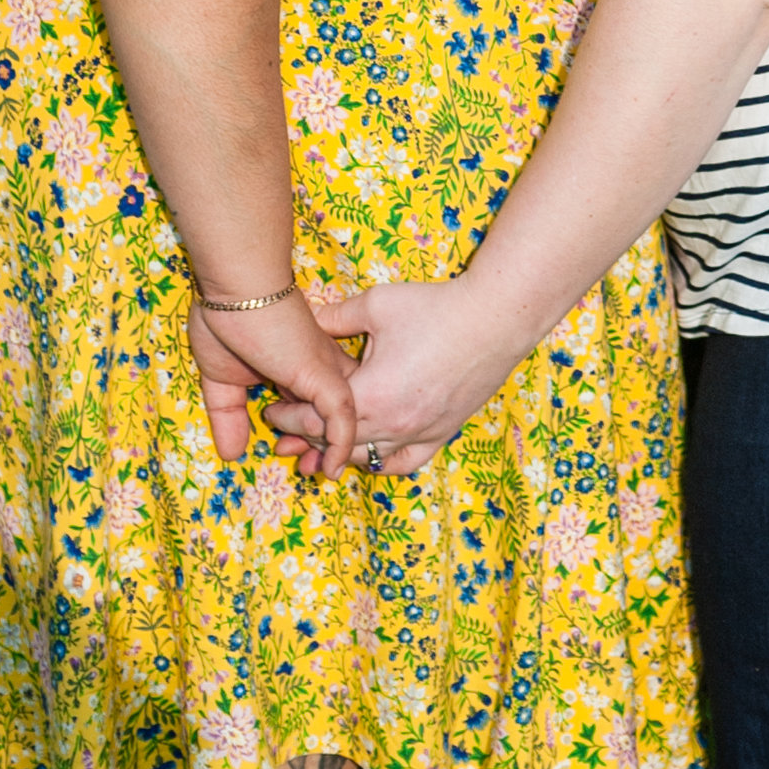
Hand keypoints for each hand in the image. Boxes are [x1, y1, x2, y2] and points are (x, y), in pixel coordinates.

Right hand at [185, 290, 361, 479]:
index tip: (290, 453)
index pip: (316, 403)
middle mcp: (318, 366)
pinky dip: (340, 442)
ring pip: (344, 417)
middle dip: (324, 445)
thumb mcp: (221, 378)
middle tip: (308, 470)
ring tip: (318, 474)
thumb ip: (229, 414)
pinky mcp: (322, 373)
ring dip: (331, 450)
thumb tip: (232, 453)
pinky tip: (332, 466)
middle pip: (336, 411)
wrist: (234, 288)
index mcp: (298, 365)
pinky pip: (342, 415)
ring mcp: (323, 369)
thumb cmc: (224, 319)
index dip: (307, 431)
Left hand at [303, 278, 528, 471]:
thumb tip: (306, 319)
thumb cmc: (435, 308)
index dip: (289, 416)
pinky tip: (371, 456)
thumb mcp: (376, 305)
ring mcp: (420, 434)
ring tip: (320, 449)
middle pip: (336, 445)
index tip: (272, 409)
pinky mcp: (442, 433)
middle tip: (284, 434)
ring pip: (368, 459)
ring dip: (340, 455)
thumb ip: (335, 317)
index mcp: (371, 396)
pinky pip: (405, 462)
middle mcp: (394, 426)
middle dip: (306, 440)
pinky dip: (383, 462)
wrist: (496, 318)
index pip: (316, 420)